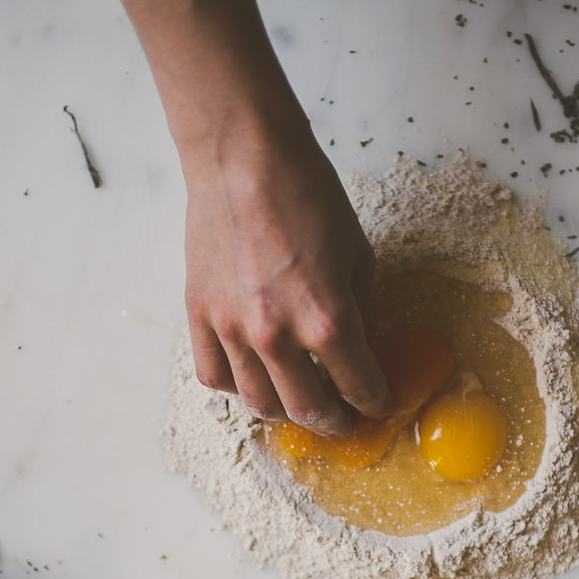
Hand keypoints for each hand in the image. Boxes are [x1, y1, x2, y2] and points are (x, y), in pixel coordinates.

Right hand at [182, 123, 389, 435]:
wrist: (243, 157)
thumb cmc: (304, 193)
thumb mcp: (358, 253)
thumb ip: (359, 308)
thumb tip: (359, 345)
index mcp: (327, 318)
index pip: (359, 386)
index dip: (375, 401)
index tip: (378, 402)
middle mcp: (277, 335)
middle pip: (307, 410)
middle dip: (333, 421)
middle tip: (342, 418)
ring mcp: (232, 329)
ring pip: (257, 403)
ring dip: (284, 410)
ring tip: (297, 401)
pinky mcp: (200, 316)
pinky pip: (214, 375)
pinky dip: (235, 386)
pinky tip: (252, 375)